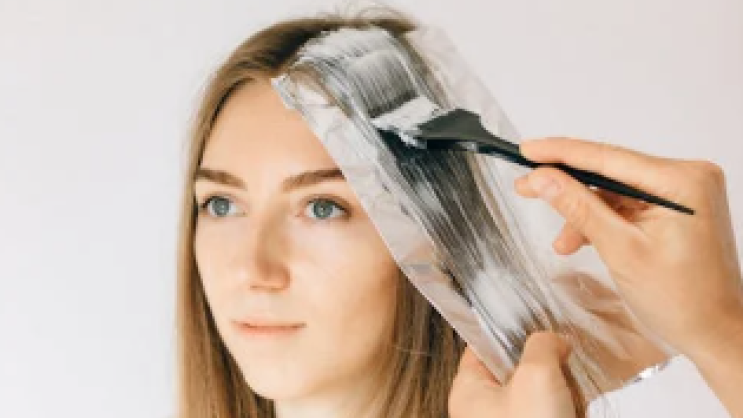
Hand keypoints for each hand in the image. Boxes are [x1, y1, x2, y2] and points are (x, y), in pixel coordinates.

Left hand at [449, 332, 576, 417]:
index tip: (535, 324)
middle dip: (546, 370)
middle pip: (516, 369)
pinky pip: (553, 414)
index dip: (508, 333)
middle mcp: (483, 411)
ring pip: (540, 393)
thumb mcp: (536, 376)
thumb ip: (542, 345)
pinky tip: (575, 416)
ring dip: (563, 394)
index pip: (481, 347)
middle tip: (561, 373)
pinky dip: (569, 412)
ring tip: (571, 405)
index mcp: (469, 391)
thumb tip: (553, 340)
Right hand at [515, 138, 742, 358]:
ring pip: (614, 191)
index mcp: (682, 182)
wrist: (714, 333)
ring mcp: (683, 193)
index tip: (527, 151)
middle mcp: (687, 177)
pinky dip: (602, 221)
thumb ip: (579, 208)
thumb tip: (543, 178)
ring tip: (563, 242)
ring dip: (584, 213)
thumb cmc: (683, 300)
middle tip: (527, 187)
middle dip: (568, 186)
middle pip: (610, 171)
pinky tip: (582, 240)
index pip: (608, 157)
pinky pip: (627, 204)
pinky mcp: (675, 208)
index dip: (561, 153)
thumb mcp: (620, 251)